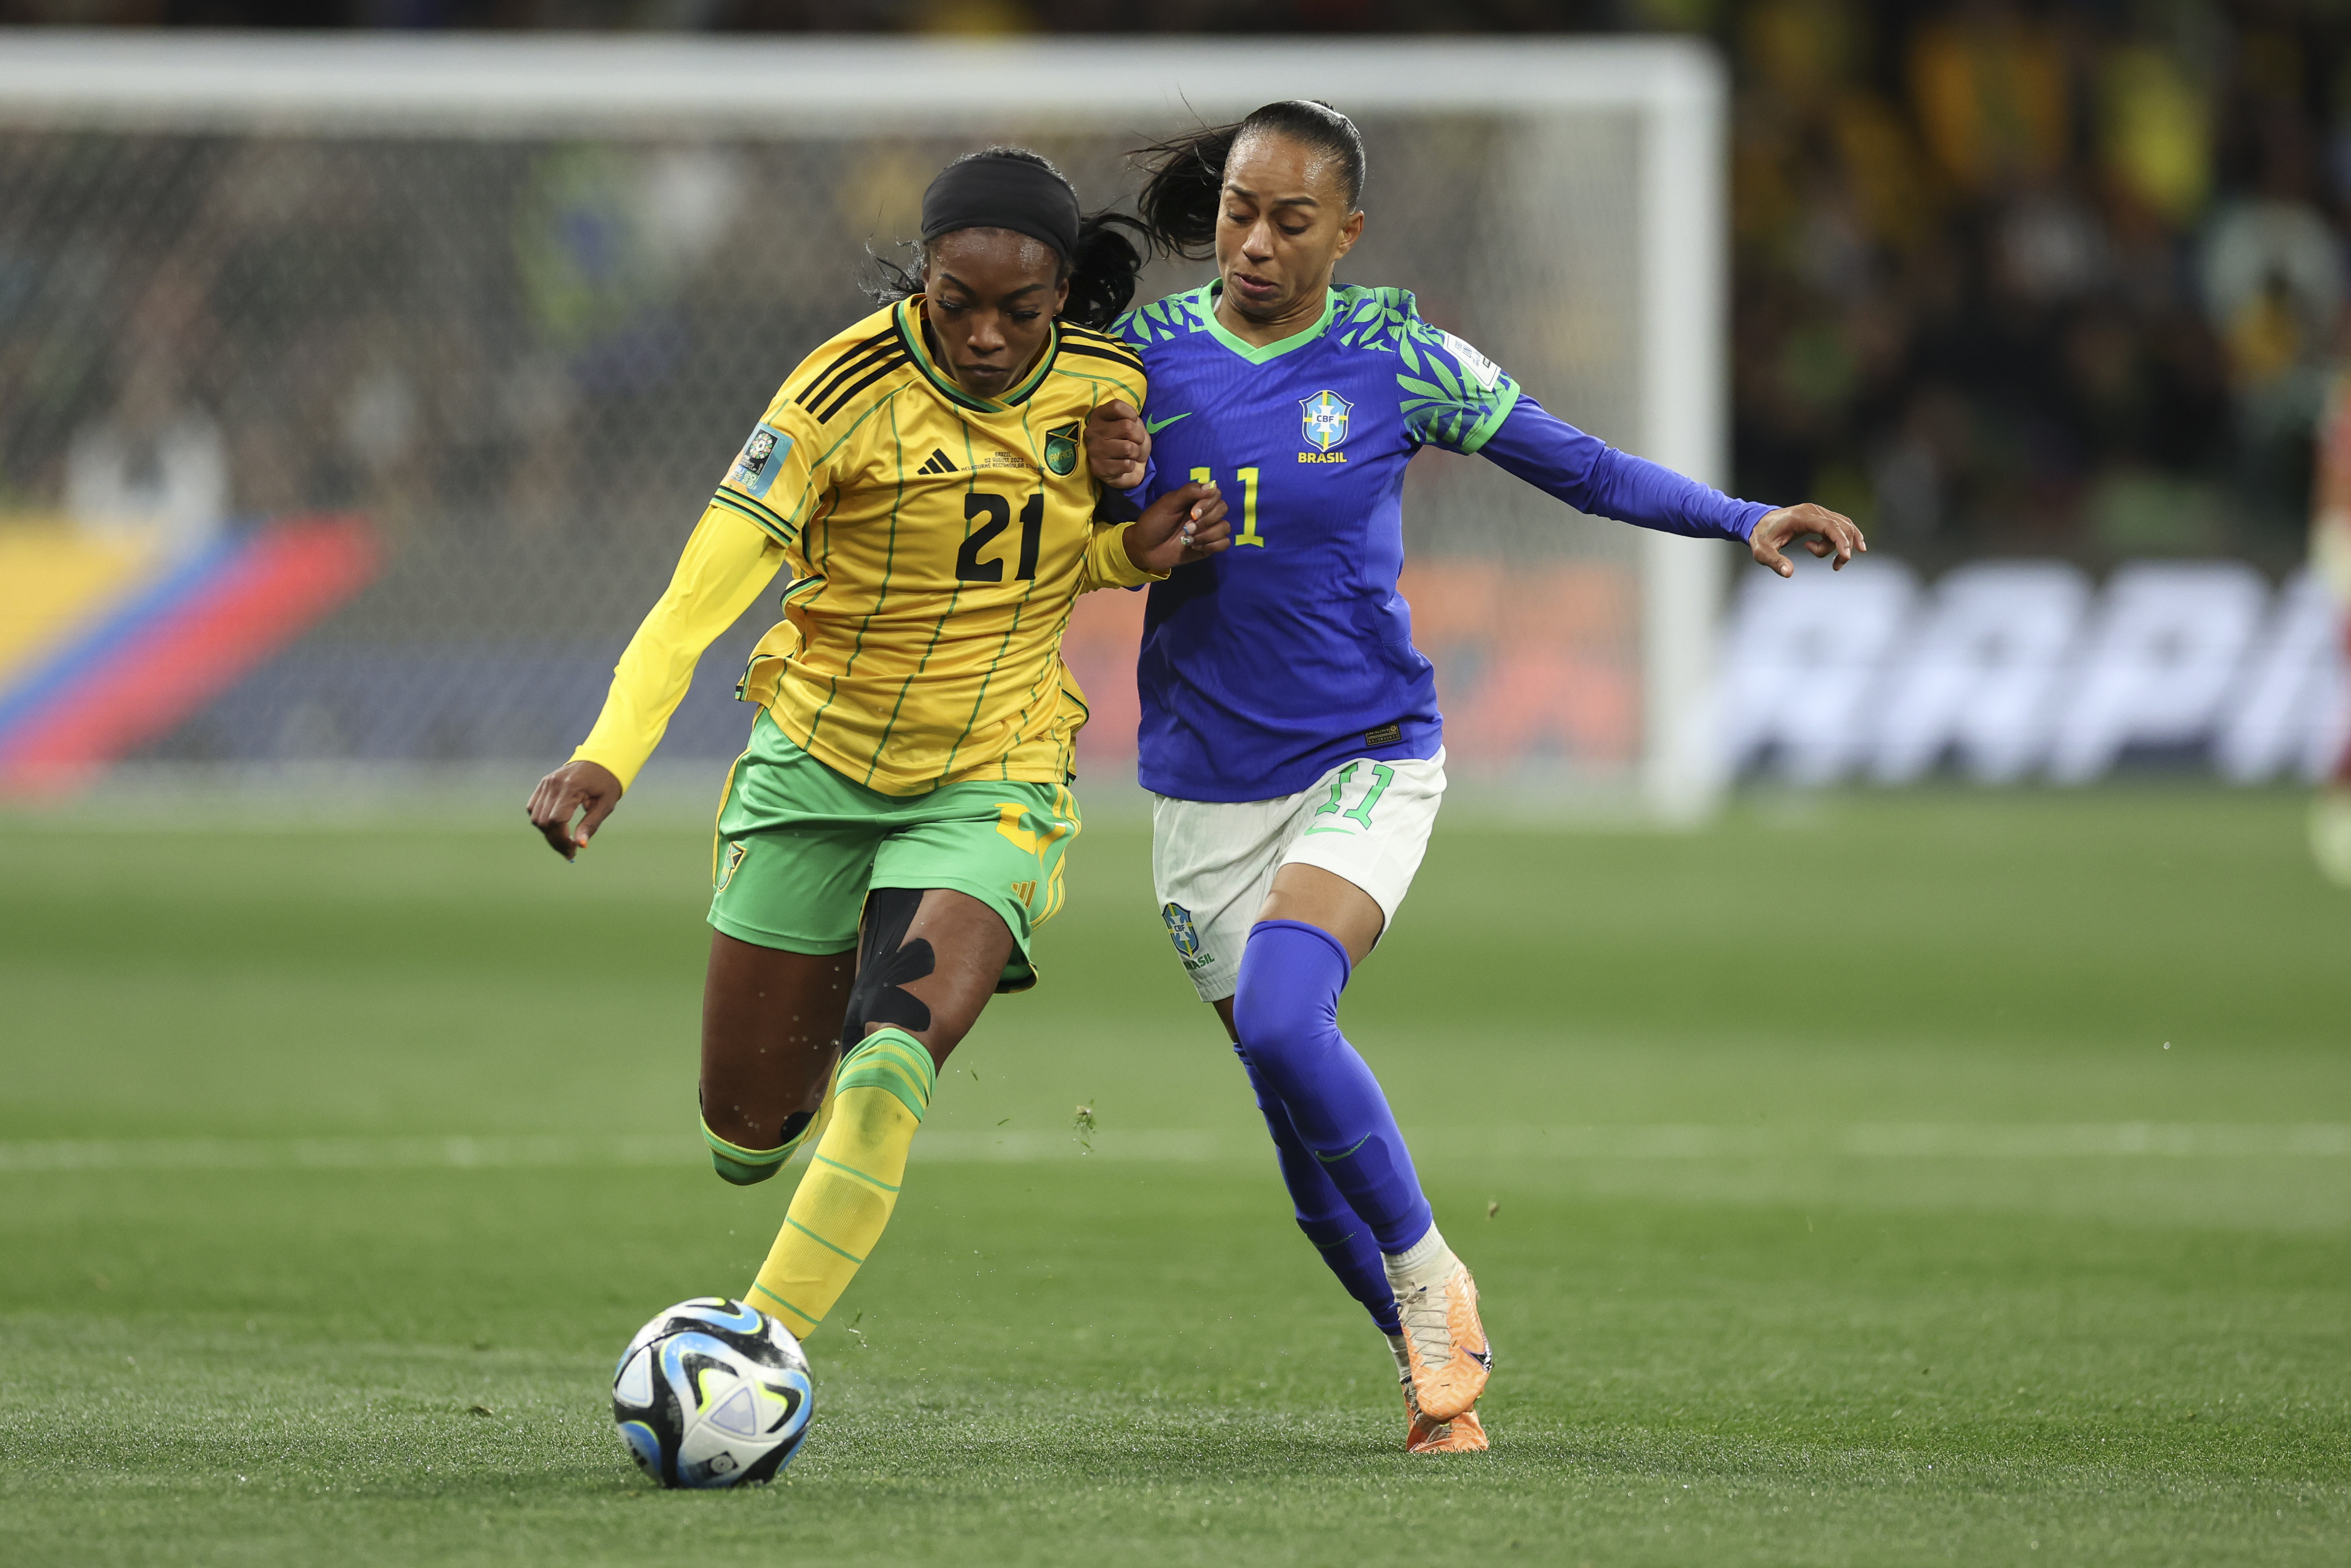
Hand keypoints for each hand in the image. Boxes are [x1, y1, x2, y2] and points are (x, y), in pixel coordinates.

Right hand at [526, 759, 622, 860]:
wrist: (601, 761)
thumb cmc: (607, 783)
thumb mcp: (605, 805)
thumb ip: (591, 825)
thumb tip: (581, 845)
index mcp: (572, 787)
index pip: (557, 820)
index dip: (562, 839)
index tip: (573, 851)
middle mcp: (555, 784)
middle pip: (544, 821)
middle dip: (555, 841)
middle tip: (569, 852)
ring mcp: (547, 783)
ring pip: (536, 817)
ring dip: (548, 833)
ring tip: (564, 841)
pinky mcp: (543, 784)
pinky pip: (533, 808)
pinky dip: (541, 821)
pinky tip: (556, 827)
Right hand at [1087, 398, 1149, 489]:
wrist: (1128, 469)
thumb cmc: (1131, 442)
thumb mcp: (1136, 425)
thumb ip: (1134, 421)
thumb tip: (1131, 426)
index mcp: (1099, 416)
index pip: (1117, 406)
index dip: (1132, 415)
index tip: (1133, 423)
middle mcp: (1092, 431)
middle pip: (1127, 427)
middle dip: (1139, 437)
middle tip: (1134, 443)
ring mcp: (1093, 450)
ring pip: (1128, 448)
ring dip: (1135, 453)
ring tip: (1129, 455)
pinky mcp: (1098, 469)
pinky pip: (1126, 465)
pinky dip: (1131, 466)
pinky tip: (1122, 466)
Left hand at [1124, 481, 1229, 573]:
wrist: (1145, 548)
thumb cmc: (1154, 522)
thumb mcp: (1168, 503)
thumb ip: (1189, 492)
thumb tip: (1213, 485)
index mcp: (1195, 500)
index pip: (1216, 494)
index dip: (1208, 504)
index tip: (1192, 512)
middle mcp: (1204, 513)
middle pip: (1223, 509)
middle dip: (1206, 521)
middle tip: (1187, 528)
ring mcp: (1207, 530)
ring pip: (1225, 527)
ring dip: (1207, 535)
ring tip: (1188, 540)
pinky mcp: (1208, 547)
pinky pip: (1224, 543)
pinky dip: (1212, 546)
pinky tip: (1196, 547)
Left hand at [1750, 502, 1866, 577]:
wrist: (1758, 521)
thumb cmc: (1761, 536)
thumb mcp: (1763, 551)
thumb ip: (1775, 561)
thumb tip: (1788, 572)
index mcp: (1801, 516)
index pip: (1829, 525)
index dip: (1840, 540)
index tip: (1846, 556)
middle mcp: (1813, 511)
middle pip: (1841, 527)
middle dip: (1843, 548)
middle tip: (1835, 566)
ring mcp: (1818, 512)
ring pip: (1843, 526)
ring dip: (1844, 545)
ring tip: (1834, 563)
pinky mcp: (1820, 516)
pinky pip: (1840, 525)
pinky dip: (1847, 537)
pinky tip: (1852, 549)